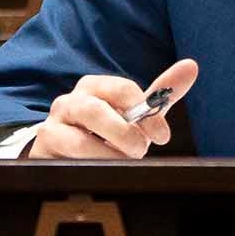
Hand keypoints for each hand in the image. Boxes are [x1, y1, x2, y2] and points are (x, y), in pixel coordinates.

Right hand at [29, 58, 198, 159]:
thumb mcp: (135, 113)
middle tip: (140, 150)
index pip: (122, 90)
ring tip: (121, 162)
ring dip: (106, 154)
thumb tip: (191, 66)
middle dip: (123, 133)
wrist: (65, 153)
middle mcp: (70, 102)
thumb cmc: (106, 130)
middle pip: (96, 111)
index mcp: (95, 87)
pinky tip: (99, 169)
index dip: (146, 113)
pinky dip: (88, 165)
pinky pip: (65, 159)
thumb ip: (161, 93)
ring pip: (78, 140)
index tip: (162, 136)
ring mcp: (53, 126)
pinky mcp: (43, 149)